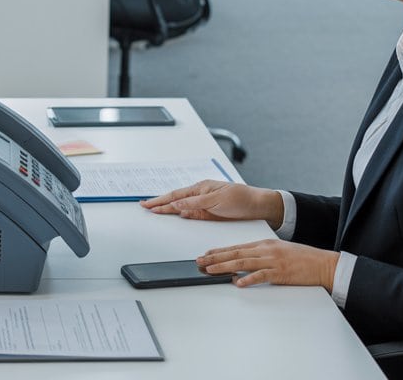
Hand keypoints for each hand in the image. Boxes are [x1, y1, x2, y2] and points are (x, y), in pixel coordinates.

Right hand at [141, 180, 284, 226]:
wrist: (258, 206)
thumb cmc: (241, 198)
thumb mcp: (217, 200)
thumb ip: (195, 204)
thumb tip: (177, 205)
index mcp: (200, 188)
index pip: (175, 196)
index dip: (160, 201)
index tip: (147, 204)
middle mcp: (200, 195)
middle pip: (175, 200)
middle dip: (159, 203)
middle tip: (145, 206)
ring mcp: (204, 204)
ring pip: (182, 207)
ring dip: (168, 208)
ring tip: (154, 209)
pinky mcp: (210, 213)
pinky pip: (192, 214)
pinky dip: (182, 214)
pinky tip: (175, 214)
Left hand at [198, 238, 339, 290]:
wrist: (322, 263)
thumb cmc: (302, 258)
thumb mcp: (278, 251)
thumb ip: (260, 256)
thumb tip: (242, 266)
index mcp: (264, 244)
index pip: (237, 247)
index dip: (219, 251)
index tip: (206, 253)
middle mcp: (266, 250)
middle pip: (236, 253)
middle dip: (215, 257)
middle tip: (200, 261)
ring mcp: (272, 261)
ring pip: (243, 263)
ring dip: (225, 266)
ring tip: (210, 270)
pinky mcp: (280, 273)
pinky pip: (261, 276)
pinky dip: (248, 279)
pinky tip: (237, 282)